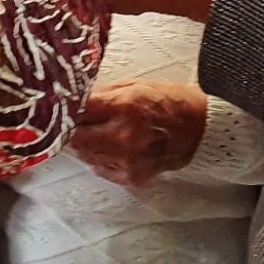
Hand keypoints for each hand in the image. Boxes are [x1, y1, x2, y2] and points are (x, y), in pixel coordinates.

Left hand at [71, 78, 207, 186]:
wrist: (201, 131)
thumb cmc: (170, 103)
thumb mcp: (136, 86)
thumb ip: (102, 94)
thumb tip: (74, 100)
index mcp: (126, 107)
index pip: (79, 111)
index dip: (67, 108)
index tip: (62, 107)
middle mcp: (125, 137)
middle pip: (76, 138)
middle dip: (72, 128)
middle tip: (74, 121)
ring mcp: (128, 161)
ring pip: (85, 156)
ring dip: (85, 143)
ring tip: (97, 131)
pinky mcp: (132, 177)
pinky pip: (100, 168)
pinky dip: (99, 157)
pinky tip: (111, 145)